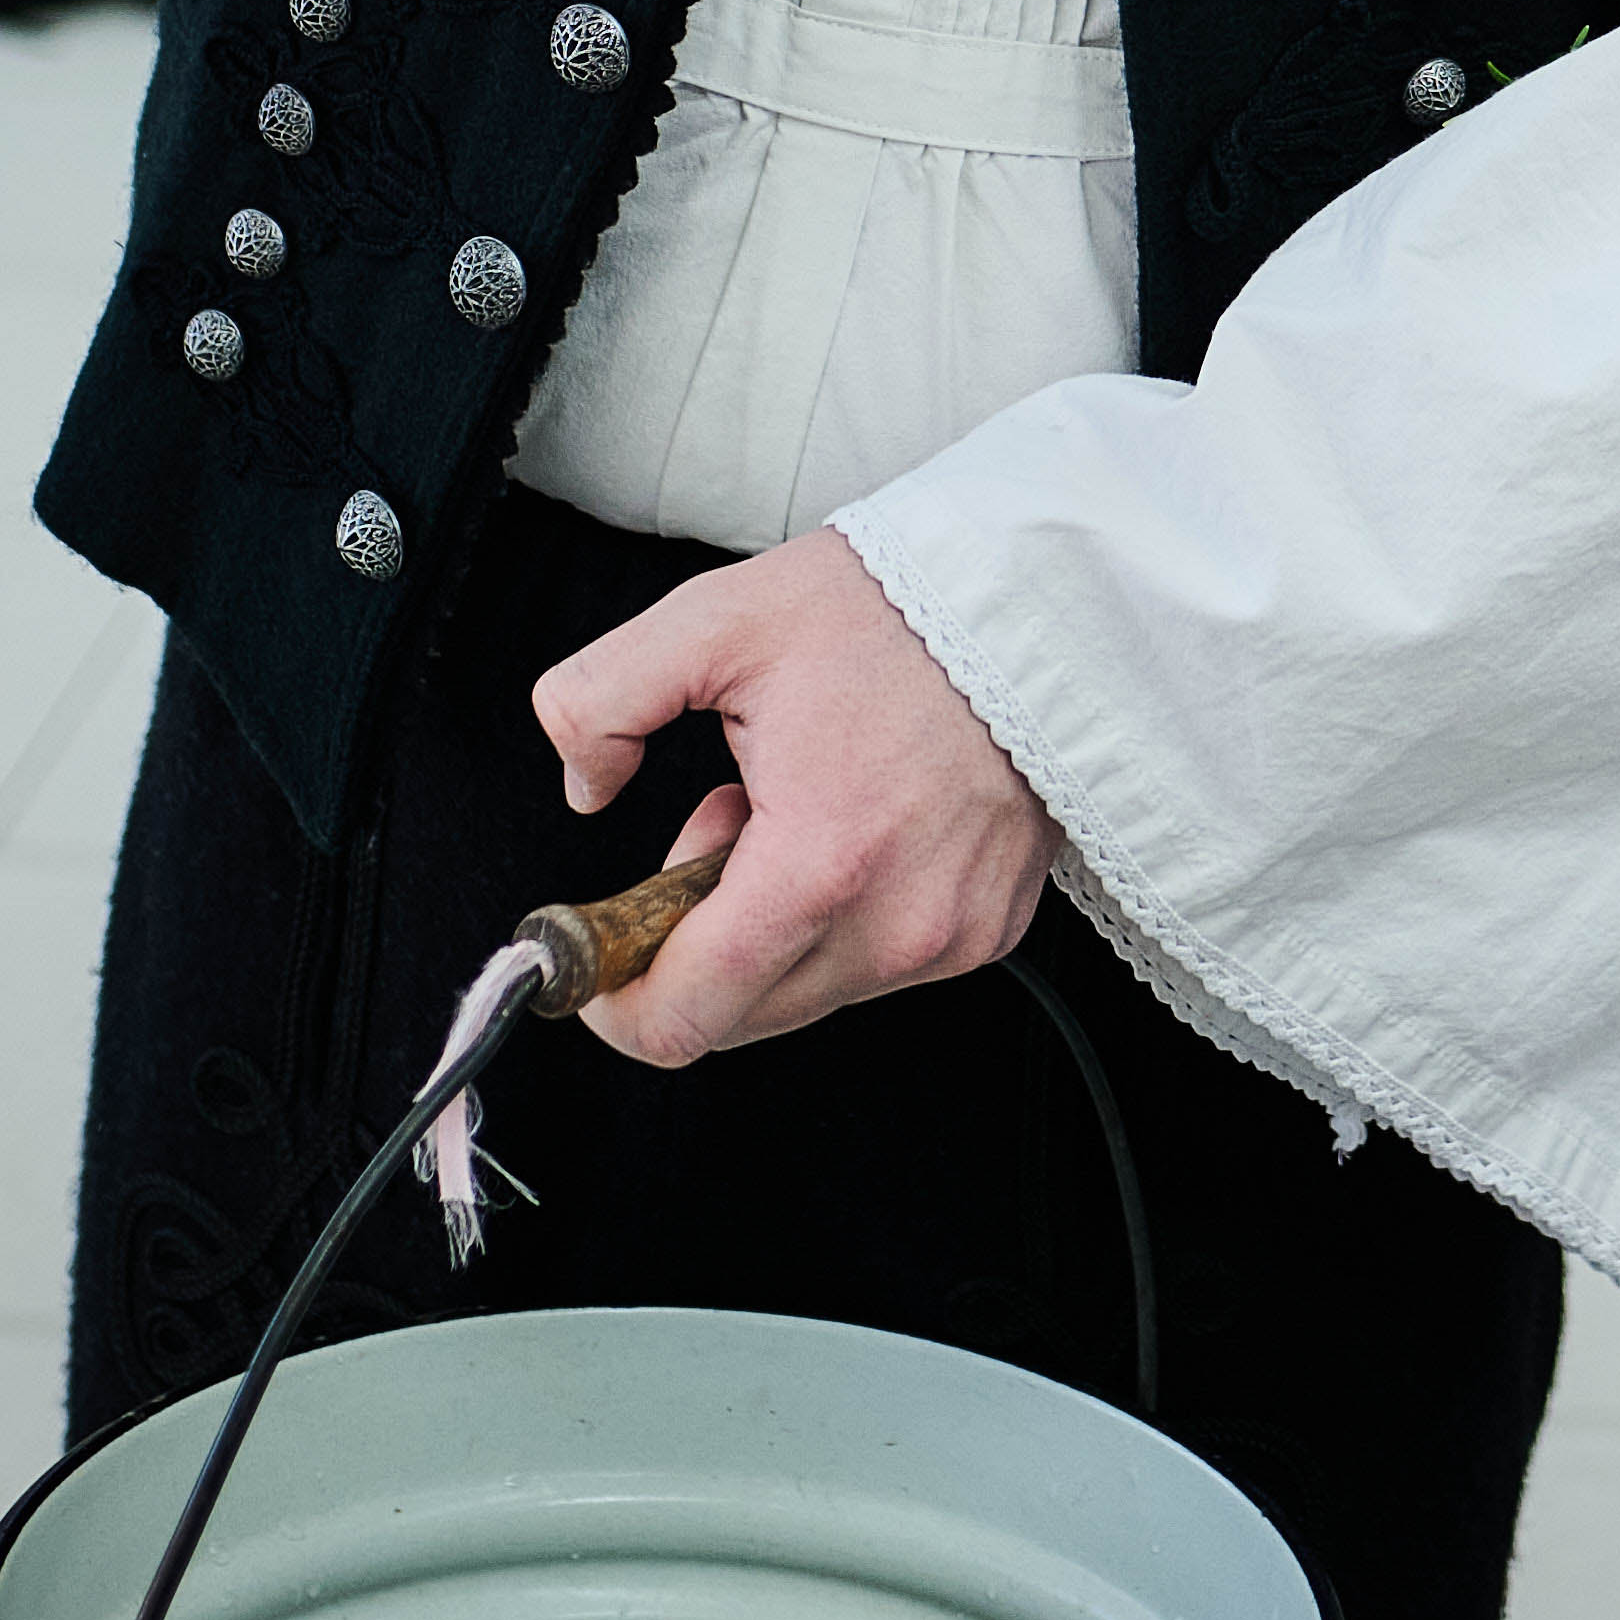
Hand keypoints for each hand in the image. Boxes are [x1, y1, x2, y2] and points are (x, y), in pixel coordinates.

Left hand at [534, 526, 1060, 1066]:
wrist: (1037, 601)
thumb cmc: (892, 607)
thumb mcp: (714, 621)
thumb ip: (601, 701)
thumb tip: (583, 785)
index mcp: (821, 860)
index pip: (686, 1013)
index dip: (617, 995)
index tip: (601, 952)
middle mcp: (896, 922)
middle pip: (737, 1017)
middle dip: (697, 937)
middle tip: (724, 819)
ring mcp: (952, 936)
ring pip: (805, 993)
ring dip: (771, 924)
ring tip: (803, 805)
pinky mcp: (990, 931)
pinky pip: (877, 965)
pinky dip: (843, 914)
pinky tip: (861, 822)